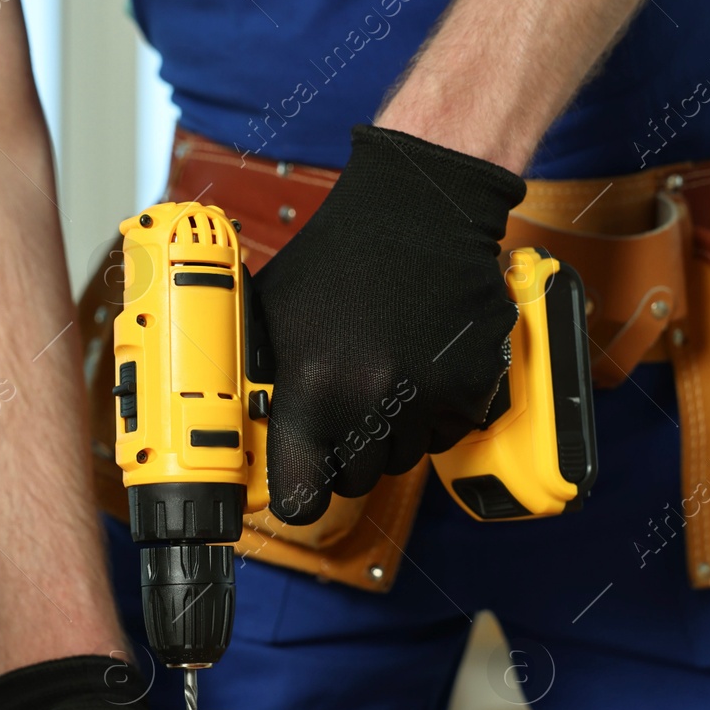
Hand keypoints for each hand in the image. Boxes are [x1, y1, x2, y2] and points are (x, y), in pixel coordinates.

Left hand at [253, 124, 525, 525]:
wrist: (419, 211)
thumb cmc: (339, 258)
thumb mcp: (271, 315)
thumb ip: (255, 380)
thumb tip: (238, 435)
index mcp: (311, 387)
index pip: (302, 497)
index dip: (301, 494)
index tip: (303, 485)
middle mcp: (370, 399)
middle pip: (356, 481)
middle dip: (347, 455)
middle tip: (343, 412)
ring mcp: (427, 395)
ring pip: (403, 459)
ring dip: (390, 433)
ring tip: (381, 377)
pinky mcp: (472, 385)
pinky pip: (447, 433)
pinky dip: (433, 414)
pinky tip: (419, 367)